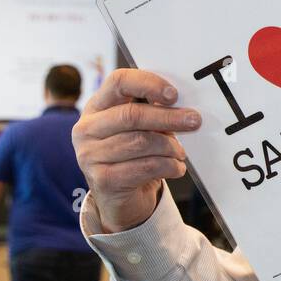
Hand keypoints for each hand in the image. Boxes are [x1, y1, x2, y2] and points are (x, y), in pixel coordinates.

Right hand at [72, 68, 198, 233]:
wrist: (121, 198)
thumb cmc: (135, 155)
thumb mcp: (142, 128)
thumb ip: (154, 112)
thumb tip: (185, 107)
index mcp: (96, 107)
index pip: (118, 81)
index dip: (148, 84)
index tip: (173, 95)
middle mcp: (86, 129)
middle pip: (131, 115)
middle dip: (168, 117)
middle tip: (194, 121)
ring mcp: (90, 155)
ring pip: (140, 142)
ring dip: (170, 147)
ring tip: (180, 153)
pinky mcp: (102, 179)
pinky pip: (145, 167)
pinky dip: (168, 166)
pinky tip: (176, 167)